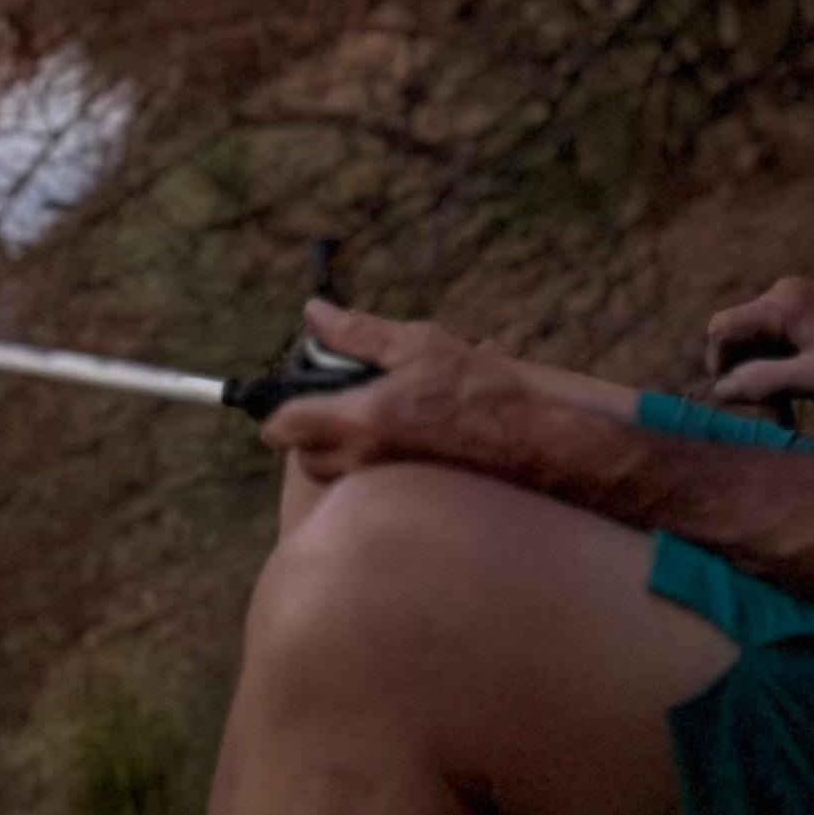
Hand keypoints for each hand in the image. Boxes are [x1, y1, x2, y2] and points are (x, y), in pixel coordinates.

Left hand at [261, 301, 532, 480]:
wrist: (537, 439)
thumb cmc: (481, 388)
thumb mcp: (417, 345)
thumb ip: (357, 332)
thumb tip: (314, 313)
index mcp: (360, 418)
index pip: (283, 426)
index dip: (276, 411)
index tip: (284, 400)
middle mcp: (366, 459)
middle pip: (303, 458)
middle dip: (306, 434)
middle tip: (332, 406)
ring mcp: (387, 486)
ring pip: (334, 477)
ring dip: (335, 454)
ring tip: (365, 424)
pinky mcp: (408, 502)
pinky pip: (367, 489)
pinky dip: (366, 470)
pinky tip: (396, 444)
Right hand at [703, 277, 813, 415]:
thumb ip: (764, 381)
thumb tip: (720, 390)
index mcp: (779, 305)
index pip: (721, 328)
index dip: (718, 361)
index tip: (733, 393)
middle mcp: (783, 290)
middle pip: (742, 330)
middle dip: (748, 368)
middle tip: (771, 407)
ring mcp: (800, 291)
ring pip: (762, 331)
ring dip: (768, 364)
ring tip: (792, 398)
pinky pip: (783, 325)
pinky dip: (785, 352)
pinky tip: (806, 375)